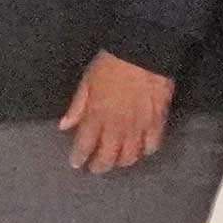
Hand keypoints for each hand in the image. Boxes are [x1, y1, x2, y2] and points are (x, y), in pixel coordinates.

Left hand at [57, 51, 174, 173]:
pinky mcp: (158, 122)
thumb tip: (64, 126)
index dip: (79, 157)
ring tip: (117, 161)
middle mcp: (117, 128)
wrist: (145, 54)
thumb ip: (77, 106)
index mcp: (96, 117)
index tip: (76, 164)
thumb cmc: (111, 64)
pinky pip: (153, 144)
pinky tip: (143, 150)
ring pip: (131, 155)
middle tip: (96, 168)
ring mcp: (139, 127)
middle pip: (108, 156)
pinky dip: (147, 150)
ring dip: (122, 161)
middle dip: (100, 166)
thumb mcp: (87, 82)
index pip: (85, 145)